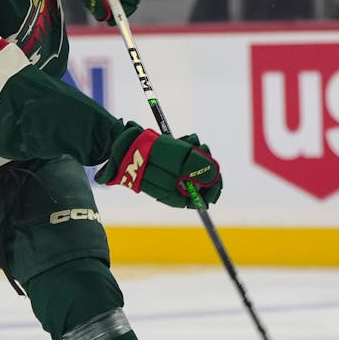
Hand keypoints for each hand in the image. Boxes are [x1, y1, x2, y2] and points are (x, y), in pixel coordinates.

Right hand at [94, 122, 222, 208]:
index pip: (200, 200)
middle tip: (204, 147)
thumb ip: (197, 168)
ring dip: (196, 153)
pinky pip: (180, 161)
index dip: (212, 187)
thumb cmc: (147, 154)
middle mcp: (171, 190)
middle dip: (205, 165)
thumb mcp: (177, 159)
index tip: (217, 172)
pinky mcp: (162, 166)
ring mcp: (166, 178)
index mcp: (173, 196)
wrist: (121, 144)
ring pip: (191, 169)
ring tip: (193, 140)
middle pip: (198, 183)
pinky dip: (186, 150)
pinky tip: (185, 139)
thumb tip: (215, 176)